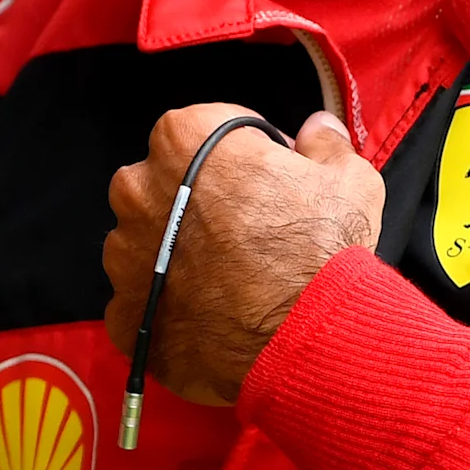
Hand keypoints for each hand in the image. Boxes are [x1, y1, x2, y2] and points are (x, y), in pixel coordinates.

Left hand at [102, 107, 382, 405]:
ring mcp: (122, 254)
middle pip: (166, 186)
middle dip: (200, 204)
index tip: (270, 183)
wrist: (305, 339)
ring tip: (232, 280)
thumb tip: (319, 130)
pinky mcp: (122, 312)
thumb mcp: (347, 179)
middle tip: (249, 235)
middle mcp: (137, 190)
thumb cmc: (321, 253)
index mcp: (181, 140)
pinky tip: (212, 315)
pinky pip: (142, 301)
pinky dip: (170, 306)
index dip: (245, 157)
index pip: (206, 133)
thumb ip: (324, 144)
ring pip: (146, 245)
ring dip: (178, 255)